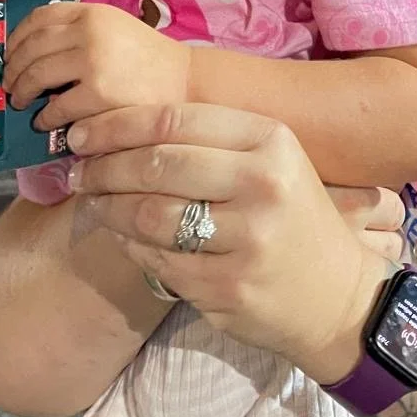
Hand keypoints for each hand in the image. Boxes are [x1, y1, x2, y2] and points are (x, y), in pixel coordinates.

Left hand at [4, 3, 191, 127]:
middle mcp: (90, 31)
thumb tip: (29, 54)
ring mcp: (94, 62)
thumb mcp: (114, 31)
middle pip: (32, 47)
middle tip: (8, 84)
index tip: (8, 53)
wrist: (186, 83)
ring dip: (21, 91)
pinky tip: (44, 122)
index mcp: (93, 12)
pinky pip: (56, 106)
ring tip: (21, 102)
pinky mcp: (99, 93)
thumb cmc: (148, 61)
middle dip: (13, 68)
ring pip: (37, 75)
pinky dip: (44, 117)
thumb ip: (79, 32)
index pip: (41, 16)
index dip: (17, 36)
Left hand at [66, 103, 393, 383]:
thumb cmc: (292, 220)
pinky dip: (130, 246)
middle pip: (157, 165)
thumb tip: (115, 129)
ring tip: (94, 203)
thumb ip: (208, 142)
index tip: (82, 133)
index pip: (175, 120)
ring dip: (108, 208)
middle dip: (103, 166)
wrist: (338, 296)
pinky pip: (158, 259)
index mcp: (272, 141)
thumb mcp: (270, 164)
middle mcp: (264, 183)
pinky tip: (124, 238)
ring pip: (149, 215)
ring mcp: (248, 237)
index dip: (116, 124)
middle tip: (78, 171)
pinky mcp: (229, 285)